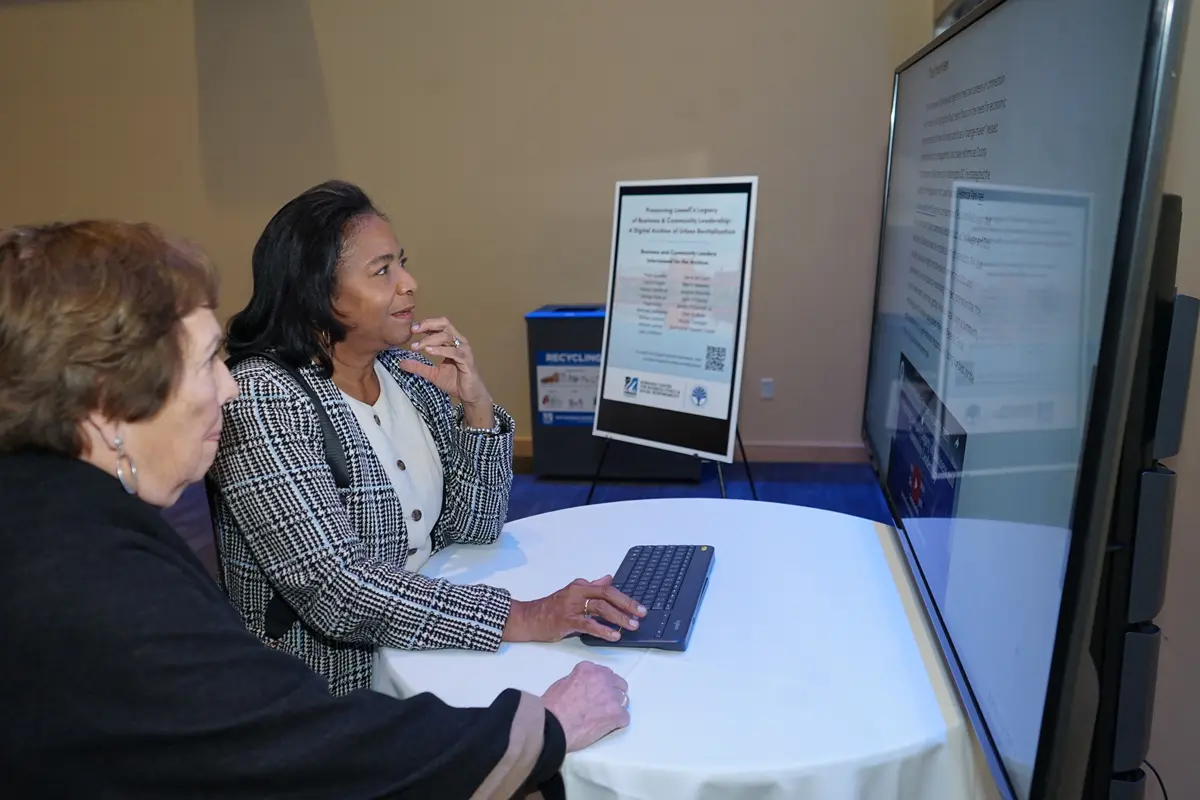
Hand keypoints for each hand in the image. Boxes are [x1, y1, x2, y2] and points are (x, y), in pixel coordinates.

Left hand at [399, 317, 492, 409]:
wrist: (469, 395)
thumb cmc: (454, 382)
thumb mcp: (432, 374)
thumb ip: (418, 367)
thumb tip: (401, 363)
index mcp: (452, 342)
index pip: (439, 326)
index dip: (425, 324)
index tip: (411, 329)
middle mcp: (459, 342)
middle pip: (444, 324)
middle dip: (428, 325)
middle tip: (413, 330)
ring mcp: (464, 350)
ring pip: (447, 337)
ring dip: (430, 340)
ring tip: (417, 346)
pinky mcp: (467, 360)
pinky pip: (453, 352)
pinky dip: (440, 350)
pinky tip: (429, 351)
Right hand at [503, 576, 646, 642]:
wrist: (529, 618)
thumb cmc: (552, 608)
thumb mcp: (573, 593)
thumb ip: (592, 586)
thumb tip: (609, 578)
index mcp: (581, 586)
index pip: (607, 589)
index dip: (625, 598)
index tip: (639, 607)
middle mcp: (577, 593)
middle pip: (606, 595)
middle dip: (626, 604)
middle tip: (641, 614)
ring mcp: (572, 606)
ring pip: (600, 608)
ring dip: (618, 617)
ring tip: (631, 625)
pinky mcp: (567, 621)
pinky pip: (588, 624)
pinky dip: (603, 630)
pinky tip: (614, 636)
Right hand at [541, 661, 630, 751]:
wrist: (553, 726)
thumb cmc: (552, 708)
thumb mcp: (562, 683)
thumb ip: (578, 680)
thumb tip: (584, 688)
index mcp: (588, 669)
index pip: (603, 673)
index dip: (600, 683)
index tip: (596, 691)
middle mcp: (603, 679)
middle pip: (617, 683)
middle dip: (612, 691)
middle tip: (603, 703)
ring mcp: (611, 697)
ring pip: (623, 699)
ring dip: (615, 706)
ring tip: (605, 716)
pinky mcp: (616, 715)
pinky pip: (625, 717)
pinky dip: (617, 722)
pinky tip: (607, 726)